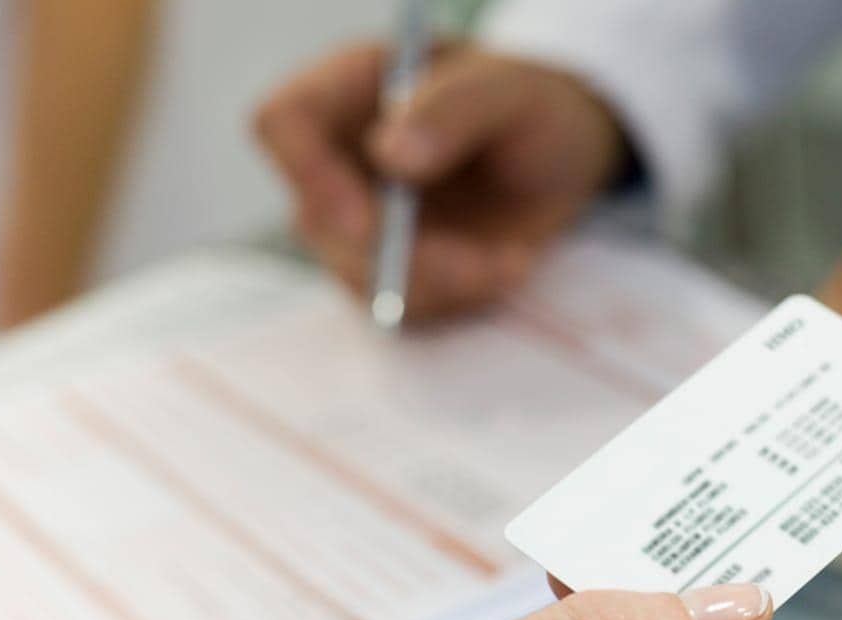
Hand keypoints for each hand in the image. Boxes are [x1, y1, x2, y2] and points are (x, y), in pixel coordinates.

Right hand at [254, 44, 629, 319]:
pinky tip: (508, 266)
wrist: (558, 158)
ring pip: (362, 278)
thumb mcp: (509, 93)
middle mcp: (337, 158)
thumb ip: (452, 111)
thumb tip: (389, 155)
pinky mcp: (390, 270)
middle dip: (403, 256)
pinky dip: (461, 299)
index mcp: (347, 90)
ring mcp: (357, 221)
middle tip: (483, 262)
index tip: (366, 222)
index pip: (283, 124)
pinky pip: (406, 306)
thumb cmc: (528, 107)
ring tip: (513, 259)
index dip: (308, 175)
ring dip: (443, 284)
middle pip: (320, 222)